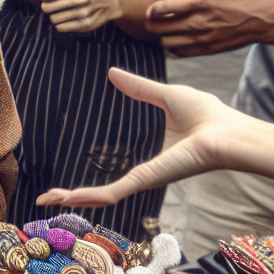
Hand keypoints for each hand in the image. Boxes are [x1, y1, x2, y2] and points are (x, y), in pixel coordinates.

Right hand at [36, 67, 229, 207]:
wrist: (226, 133)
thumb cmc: (208, 116)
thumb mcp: (164, 96)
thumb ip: (138, 88)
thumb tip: (114, 73)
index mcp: (149, 160)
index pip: (113, 175)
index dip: (88, 179)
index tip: (68, 181)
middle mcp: (143, 175)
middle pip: (102, 192)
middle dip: (74, 197)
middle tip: (47, 198)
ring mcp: (143, 180)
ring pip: (101, 197)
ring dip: (73, 199)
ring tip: (46, 200)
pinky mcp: (145, 179)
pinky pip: (112, 192)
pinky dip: (87, 195)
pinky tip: (65, 198)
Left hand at [37, 0, 119, 32]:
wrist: (108, 3)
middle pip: (47, 8)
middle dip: (47, 7)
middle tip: (52, 7)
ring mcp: (83, 12)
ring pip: (53, 19)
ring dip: (54, 17)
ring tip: (60, 13)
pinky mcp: (85, 24)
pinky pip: (61, 28)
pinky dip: (60, 25)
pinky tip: (65, 20)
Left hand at [145, 0, 273, 54]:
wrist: (269, 18)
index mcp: (201, 1)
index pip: (164, 8)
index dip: (152, 8)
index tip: (150, 7)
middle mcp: (199, 22)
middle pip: (159, 28)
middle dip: (152, 22)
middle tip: (153, 17)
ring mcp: (203, 38)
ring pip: (167, 43)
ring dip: (161, 35)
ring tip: (164, 27)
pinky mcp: (208, 49)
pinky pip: (180, 52)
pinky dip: (173, 46)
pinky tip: (176, 37)